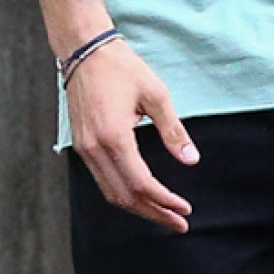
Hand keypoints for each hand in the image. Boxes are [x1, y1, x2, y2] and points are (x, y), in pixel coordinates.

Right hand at [66, 38, 199, 228]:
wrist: (84, 50)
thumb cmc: (122, 68)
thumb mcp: (156, 95)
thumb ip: (173, 131)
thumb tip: (191, 160)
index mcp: (114, 137)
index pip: (141, 183)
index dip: (164, 201)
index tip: (185, 210)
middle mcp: (95, 148)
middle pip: (125, 196)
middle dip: (154, 213)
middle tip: (179, 223)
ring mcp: (84, 148)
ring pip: (111, 192)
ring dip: (138, 208)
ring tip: (164, 215)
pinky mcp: (82, 145)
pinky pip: (102, 180)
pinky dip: (123, 194)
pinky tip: (142, 197)